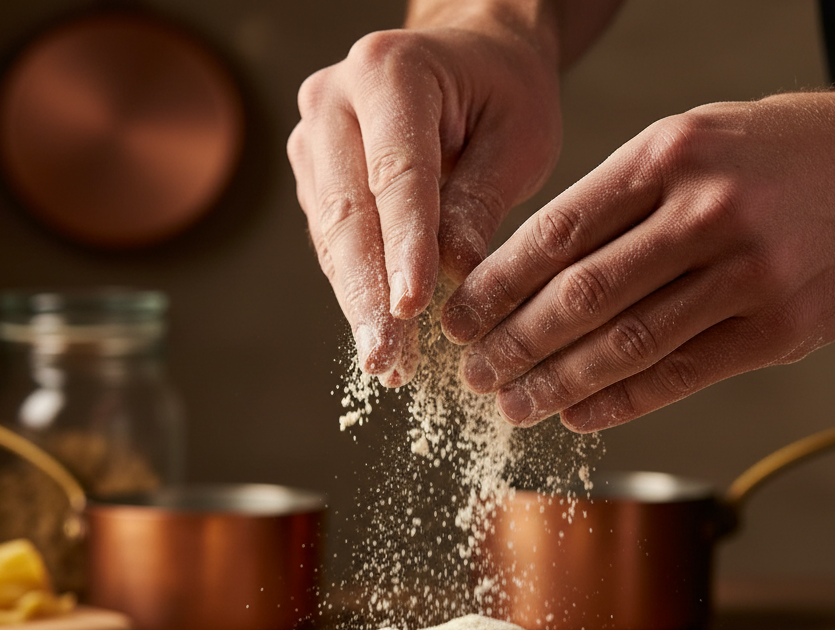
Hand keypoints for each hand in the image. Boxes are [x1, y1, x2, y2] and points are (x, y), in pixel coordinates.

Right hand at [287, 17, 563, 385]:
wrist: (468, 60)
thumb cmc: (504, 93)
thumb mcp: (519, 137)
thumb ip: (482, 200)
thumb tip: (452, 273)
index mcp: (390, 72)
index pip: (396, 175)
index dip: (404, 247)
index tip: (412, 309)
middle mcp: (335, 101)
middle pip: (347, 213)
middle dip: (367, 295)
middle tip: (386, 359)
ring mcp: (316, 139)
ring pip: (332, 237)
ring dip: (359, 305)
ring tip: (388, 363)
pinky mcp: (315, 177)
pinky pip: (333, 243)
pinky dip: (357, 292)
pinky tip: (382, 337)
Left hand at [441, 62, 834, 430]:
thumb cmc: (778, 158)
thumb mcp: (694, 142)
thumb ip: (622, 200)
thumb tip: (533, 273)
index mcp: (669, 154)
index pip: (558, 232)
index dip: (498, 285)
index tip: (460, 320)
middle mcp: (706, 211)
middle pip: (582, 294)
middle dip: (515, 342)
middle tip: (473, 374)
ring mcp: (748, 273)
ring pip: (628, 343)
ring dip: (558, 383)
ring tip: (513, 405)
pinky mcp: (779, 329)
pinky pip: (681, 374)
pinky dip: (621, 402)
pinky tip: (578, 415)